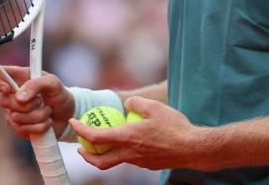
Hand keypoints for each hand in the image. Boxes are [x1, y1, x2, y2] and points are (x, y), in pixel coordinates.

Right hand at [0, 66, 74, 138]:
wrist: (68, 115)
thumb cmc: (59, 94)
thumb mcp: (53, 83)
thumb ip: (36, 84)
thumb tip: (19, 98)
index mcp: (17, 78)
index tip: (8, 88)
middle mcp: (12, 95)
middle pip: (4, 101)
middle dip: (26, 104)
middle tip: (41, 101)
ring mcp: (13, 112)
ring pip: (15, 117)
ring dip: (37, 116)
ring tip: (48, 111)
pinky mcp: (19, 127)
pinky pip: (22, 129)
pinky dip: (38, 126)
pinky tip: (46, 122)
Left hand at [69, 96, 214, 170]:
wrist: (194, 148)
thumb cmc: (175, 126)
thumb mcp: (153, 107)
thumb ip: (135, 103)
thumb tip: (126, 104)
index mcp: (128, 138)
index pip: (96, 137)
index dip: (81, 129)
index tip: (74, 122)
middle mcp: (130, 153)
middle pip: (100, 162)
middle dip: (87, 156)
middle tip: (82, 147)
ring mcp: (139, 162)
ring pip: (116, 161)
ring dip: (106, 154)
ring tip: (106, 141)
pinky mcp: (148, 165)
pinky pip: (131, 159)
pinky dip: (124, 152)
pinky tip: (132, 141)